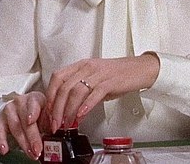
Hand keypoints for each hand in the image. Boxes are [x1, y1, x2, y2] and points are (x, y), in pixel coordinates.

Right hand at [0, 91, 48, 159]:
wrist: (22, 106)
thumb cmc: (38, 110)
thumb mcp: (46, 111)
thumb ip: (50, 119)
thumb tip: (54, 129)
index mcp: (35, 98)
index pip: (33, 105)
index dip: (32, 113)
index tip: (31, 121)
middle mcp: (20, 102)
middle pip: (25, 121)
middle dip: (32, 137)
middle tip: (37, 149)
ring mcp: (9, 111)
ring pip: (15, 128)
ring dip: (23, 143)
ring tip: (30, 153)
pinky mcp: (1, 120)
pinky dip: (1, 141)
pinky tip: (4, 149)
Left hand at [45, 53, 159, 131]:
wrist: (140, 69)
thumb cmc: (118, 75)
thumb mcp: (95, 79)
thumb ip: (81, 91)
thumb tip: (67, 109)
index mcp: (81, 65)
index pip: (58, 77)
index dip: (50, 95)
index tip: (49, 112)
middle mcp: (88, 67)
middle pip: (64, 87)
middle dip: (57, 108)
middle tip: (55, 123)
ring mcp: (99, 74)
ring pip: (76, 91)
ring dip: (69, 111)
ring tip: (68, 123)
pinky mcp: (111, 82)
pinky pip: (94, 94)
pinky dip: (86, 106)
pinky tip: (81, 115)